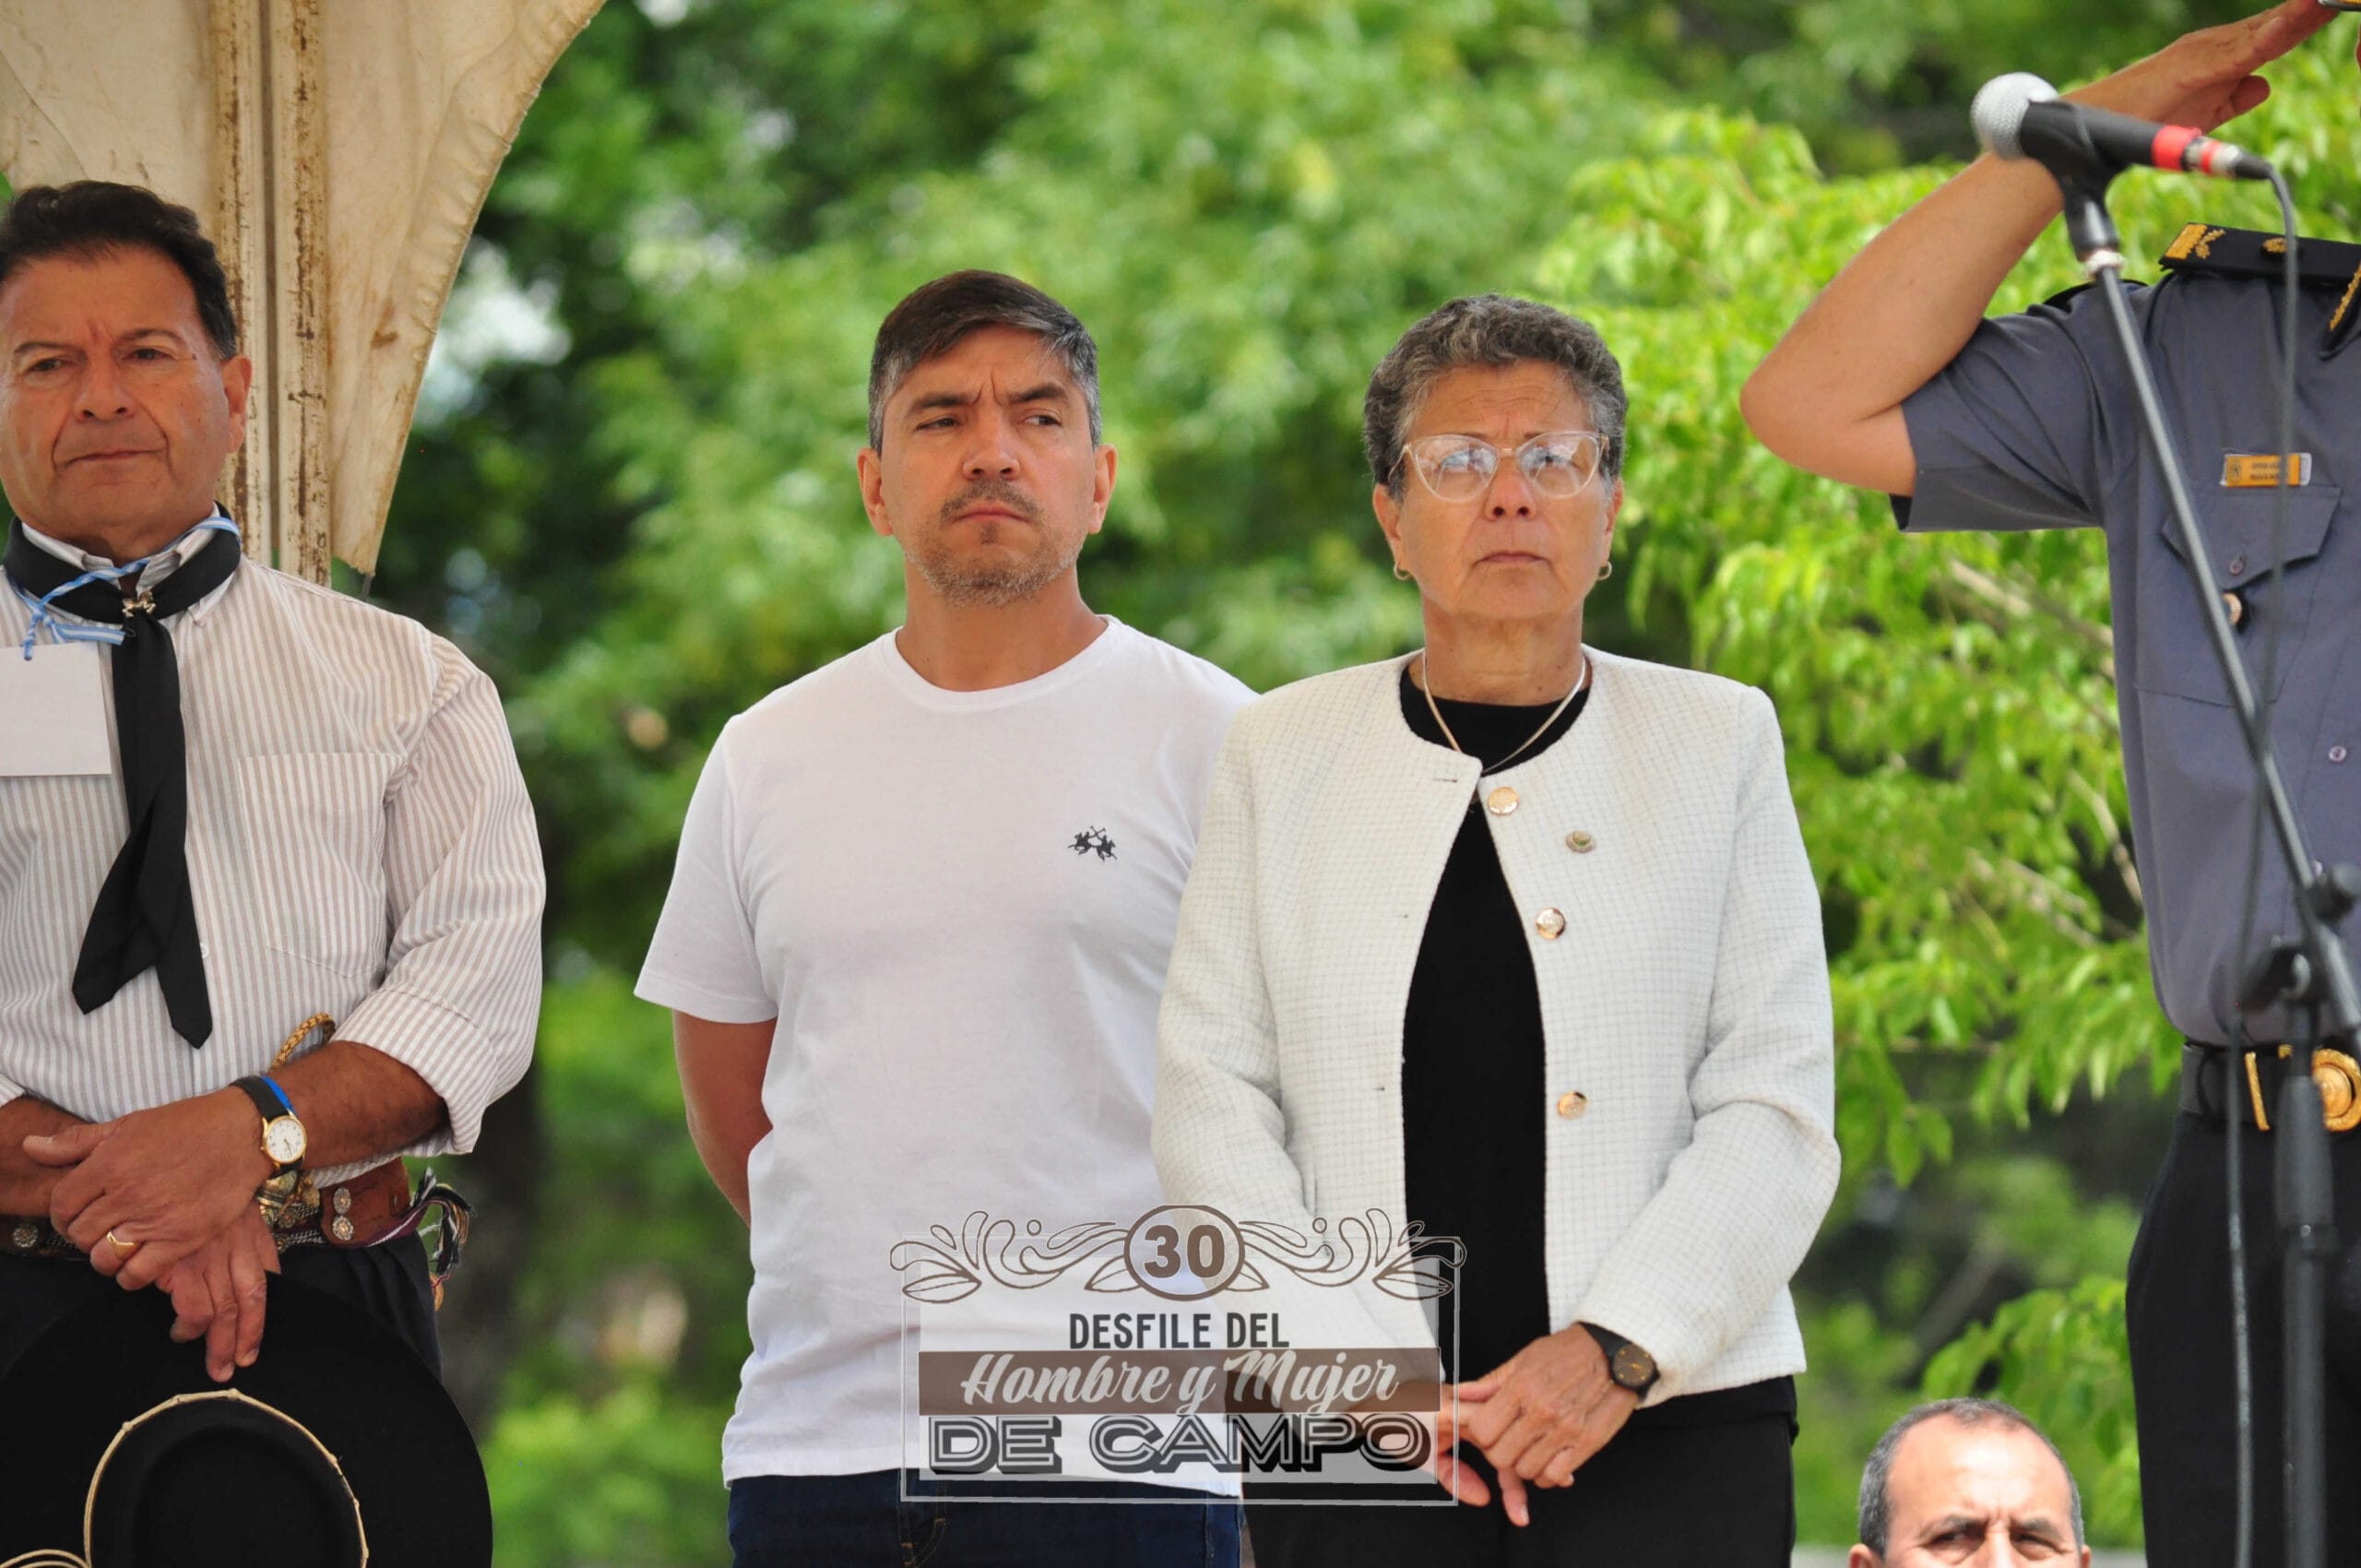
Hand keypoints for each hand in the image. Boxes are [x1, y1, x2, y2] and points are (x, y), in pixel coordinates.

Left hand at [29, 1088, 271, 1289]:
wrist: (244, 1133)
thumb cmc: (187, 1125)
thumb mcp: (128, 1124)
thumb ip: (77, 1141)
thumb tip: (31, 1147)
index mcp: (109, 1164)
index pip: (61, 1205)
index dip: (63, 1215)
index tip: (75, 1215)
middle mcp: (127, 1194)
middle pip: (81, 1234)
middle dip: (84, 1235)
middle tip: (101, 1229)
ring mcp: (155, 1218)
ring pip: (104, 1257)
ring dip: (104, 1257)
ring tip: (118, 1246)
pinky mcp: (182, 1238)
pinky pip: (138, 1273)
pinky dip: (130, 1276)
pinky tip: (137, 1263)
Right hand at [156, 1205, 280, 1381]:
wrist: (175, 1163)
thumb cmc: (192, 1188)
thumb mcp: (228, 1206)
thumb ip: (239, 1237)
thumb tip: (248, 1270)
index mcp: (251, 1233)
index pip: (267, 1278)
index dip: (263, 1313)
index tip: (256, 1338)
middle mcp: (235, 1248)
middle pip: (251, 1301)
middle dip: (246, 1338)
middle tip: (240, 1365)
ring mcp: (209, 1258)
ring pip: (224, 1313)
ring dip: (219, 1344)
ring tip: (214, 1364)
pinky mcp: (181, 1266)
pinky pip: (193, 1310)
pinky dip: (190, 1328)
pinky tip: (181, 1332)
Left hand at [1453, 1327, 1639, 1525]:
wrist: (1614, 1353)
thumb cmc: (1570, 1352)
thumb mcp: (1524, 1358)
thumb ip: (1491, 1382)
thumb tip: (1463, 1394)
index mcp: (1522, 1387)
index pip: (1483, 1430)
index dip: (1481, 1435)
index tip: (1488, 1432)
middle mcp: (1542, 1410)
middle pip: (1501, 1456)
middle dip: (1499, 1453)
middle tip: (1508, 1443)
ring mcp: (1565, 1429)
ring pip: (1527, 1470)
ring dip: (1524, 1465)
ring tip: (1530, 1450)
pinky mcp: (1587, 1443)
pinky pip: (1556, 1475)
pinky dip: (1548, 1474)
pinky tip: (1548, 1460)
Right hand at [2075, 0, 2336, 130]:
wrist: (2093, 130)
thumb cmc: (2140, 123)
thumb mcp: (2201, 113)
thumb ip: (2233, 99)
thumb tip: (2263, 84)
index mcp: (2221, 55)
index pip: (2279, 32)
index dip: (2312, 16)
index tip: (2341, 4)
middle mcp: (2216, 45)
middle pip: (2282, 22)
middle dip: (2315, 7)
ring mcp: (2206, 51)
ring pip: (2270, 28)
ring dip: (2306, 10)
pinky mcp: (2195, 66)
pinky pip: (2244, 48)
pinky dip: (2274, 32)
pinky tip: (2299, 19)